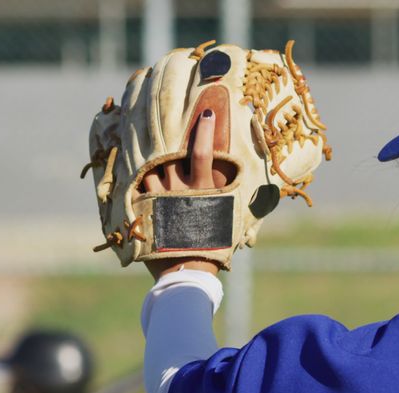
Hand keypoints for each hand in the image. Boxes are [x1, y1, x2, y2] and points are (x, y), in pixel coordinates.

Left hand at [143, 109, 227, 280]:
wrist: (188, 273)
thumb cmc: (215, 248)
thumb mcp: (230, 222)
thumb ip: (236, 202)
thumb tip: (262, 192)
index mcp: (204, 190)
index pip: (204, 152)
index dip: (205, 130)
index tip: (206, 113)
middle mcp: (180, 190)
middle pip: (171, 155)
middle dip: (170, 138)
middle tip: (168, 122)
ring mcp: (160, 199)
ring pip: (151, 168)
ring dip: (152, 159)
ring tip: (148, 148)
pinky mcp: (146, 210)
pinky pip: (138, 187)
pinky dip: (138, 178)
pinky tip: (136, 171)